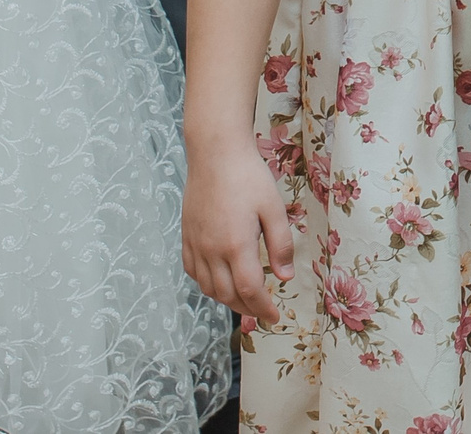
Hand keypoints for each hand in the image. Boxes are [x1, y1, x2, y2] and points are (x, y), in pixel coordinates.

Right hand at [183, 135, 295, 323]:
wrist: (215, 151)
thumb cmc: (248, 176)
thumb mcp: (274, 208)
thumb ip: (281, 245)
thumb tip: (285, 277)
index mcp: (236, 245)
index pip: (250, 292)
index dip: (263, 309)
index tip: (275, 318)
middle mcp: (212, 250)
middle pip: (227, 295)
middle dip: (247, 310)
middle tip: (263, 311)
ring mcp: (196, 243)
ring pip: (207, 287)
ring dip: (226, 300)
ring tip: (244, 299)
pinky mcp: (186, 234)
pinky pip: (192, 270)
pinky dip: (205, 283)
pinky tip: (217, 279)